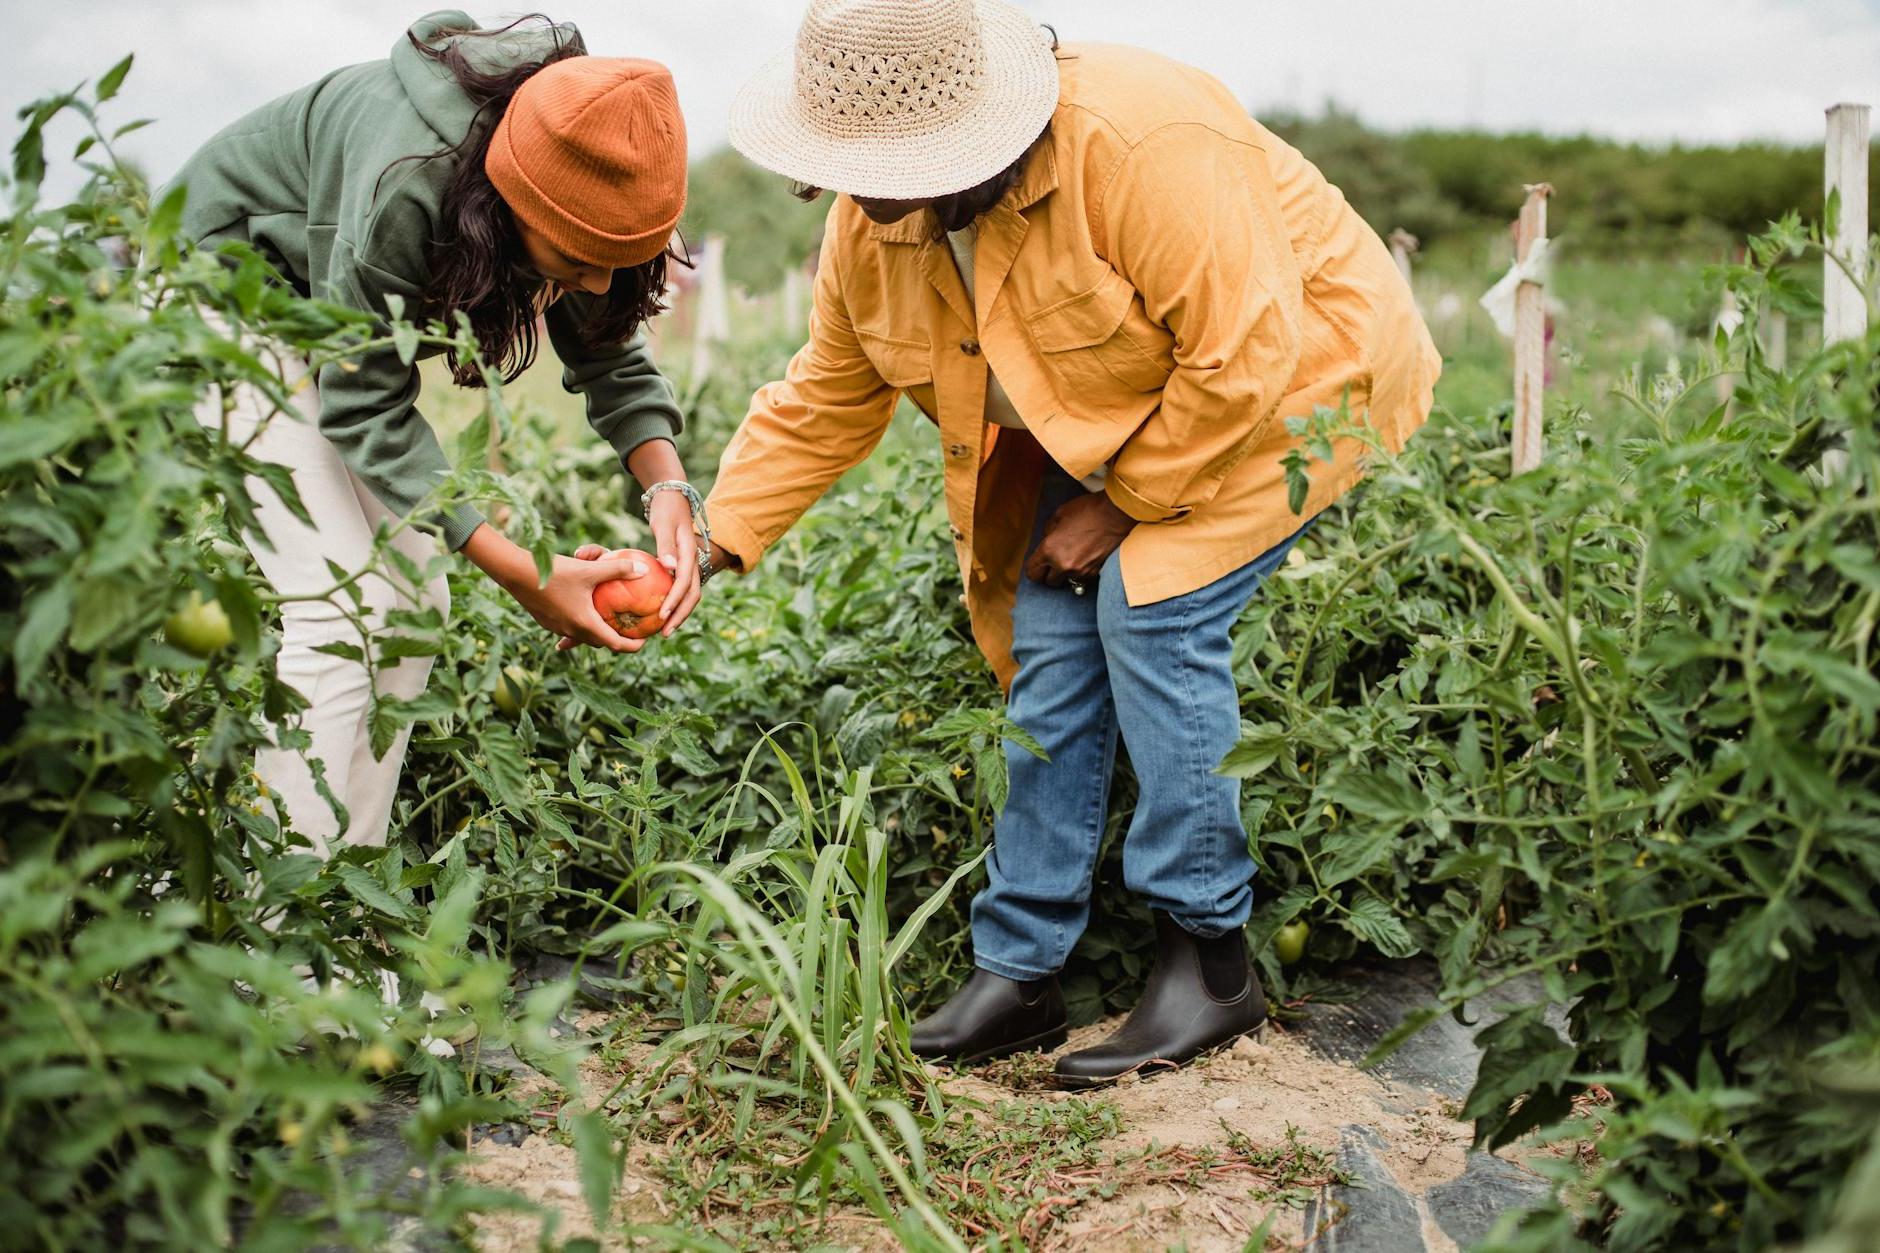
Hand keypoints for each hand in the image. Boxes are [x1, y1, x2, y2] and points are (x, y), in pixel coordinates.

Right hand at [462, 525, 648, 651]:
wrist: (516, 573)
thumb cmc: (555, 572)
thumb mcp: (589, 569)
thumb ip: (618, 569)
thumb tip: (643, 569)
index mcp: (585, 623)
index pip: (615, 644)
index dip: (633, 645)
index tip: (645, 640)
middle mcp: (571, 630)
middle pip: (600, 643)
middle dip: (617, 640)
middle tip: (630, 629)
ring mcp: (557, 628)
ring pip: (583, 636)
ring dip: (598, 632)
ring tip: (609, 621)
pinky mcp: (546, 621)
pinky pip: (569, 629)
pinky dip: (581, 625)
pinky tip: (582, 612)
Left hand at [645, 488, 702, 637]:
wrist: (673, 497)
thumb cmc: (665, 509)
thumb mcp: (664, 524)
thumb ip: (666, 545)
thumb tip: (669, 568)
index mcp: (689, 554)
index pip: (685, 583)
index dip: (675, 601)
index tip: (662, 616)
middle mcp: (693, 562)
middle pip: (692, 595)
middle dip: (680, 615)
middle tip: (664, 632)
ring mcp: (690, 566)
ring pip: (689, 595)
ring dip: (679, 613)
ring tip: (664, 629)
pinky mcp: (683, 568)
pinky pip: (681, 590)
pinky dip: (674, 604)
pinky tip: (659, 613)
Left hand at [1024, 491, 1135, 587]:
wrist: (1116, 514)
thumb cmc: (1087, 510)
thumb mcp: (1059, 515)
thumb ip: (1048, 531)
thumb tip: (1047, 541)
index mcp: (1049, 550)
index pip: (1032, 572)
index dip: (1033, 569)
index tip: (1037, 565)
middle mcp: (1063, 565)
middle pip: (1047, 582)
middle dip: (1047, 574)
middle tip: (1051, 564)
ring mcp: (1080, 571)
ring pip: (1065, 582)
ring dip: (1064, 574)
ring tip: (1070, 559)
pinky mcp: (1094, 573)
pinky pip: (1080, 578)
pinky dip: (1079, 572)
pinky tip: (1083, 558)